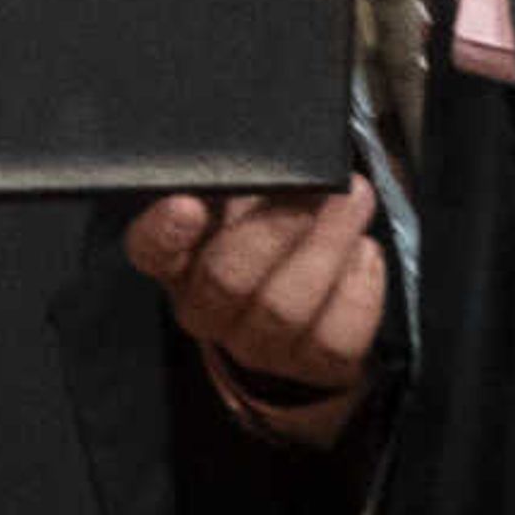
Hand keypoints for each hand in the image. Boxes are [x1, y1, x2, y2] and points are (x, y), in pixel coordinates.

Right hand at [122, 182, 384, 444]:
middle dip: (277, 226)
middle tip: (316, 188)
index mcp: (176, 259)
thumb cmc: (265, 229)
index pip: (150, 249)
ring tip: (354, 200)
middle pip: (227, 278)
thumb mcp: (244, 197)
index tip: (189, 203)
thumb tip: (277, 149)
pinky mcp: (308, 366)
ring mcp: (256, 345)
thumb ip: (246, 175)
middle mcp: (207, 309)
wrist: (299, 309)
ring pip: (285, 309)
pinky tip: (364, 251)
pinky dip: (358, 288)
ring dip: (327, 246)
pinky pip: (334, 337)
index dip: (166, 231)